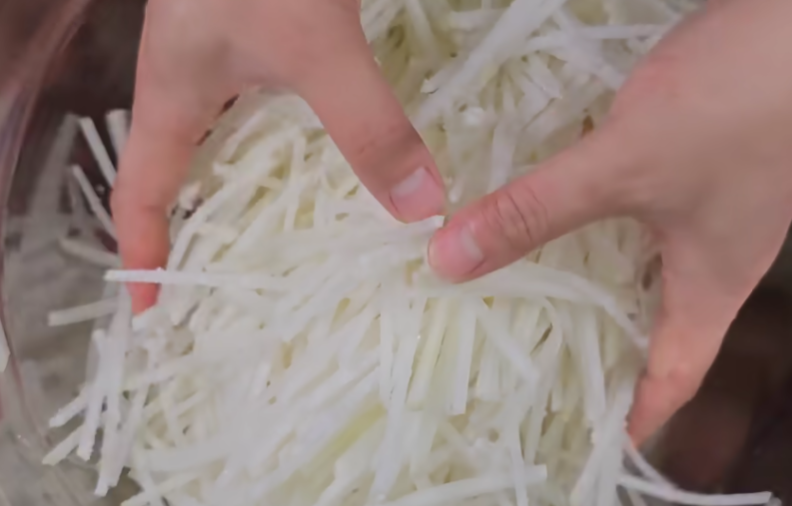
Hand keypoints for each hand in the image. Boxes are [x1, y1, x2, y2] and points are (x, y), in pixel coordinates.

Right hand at [113, 0, 445, 312]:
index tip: (152, 310)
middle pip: (185, 175)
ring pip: (232, 144)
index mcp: (177, 93)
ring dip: (252, 189)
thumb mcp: (313, 48)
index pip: (142, 193)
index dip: (145, 252)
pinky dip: (296, 146)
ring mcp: (229, 56)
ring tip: (288, 242)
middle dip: (200, 231)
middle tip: (231, 285)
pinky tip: (330, 160)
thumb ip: (366, 124)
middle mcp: (195, 81)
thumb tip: (418, 211)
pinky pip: (273, 112)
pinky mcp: (265, 36)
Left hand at [428, 0, 791, 442]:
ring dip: (581, 282)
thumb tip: (449, 263)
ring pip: (632, 266)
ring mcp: (701, 205)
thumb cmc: (737, 106)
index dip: (637, 417)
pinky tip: (543, 212)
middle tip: (528, 369)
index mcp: (710, 283)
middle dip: (595, 351)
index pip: (674, 377)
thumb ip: (538, 211)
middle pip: (648, 325)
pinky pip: (625, 211)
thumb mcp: (625, 167)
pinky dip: (584, 222)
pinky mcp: (687, 160)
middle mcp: (708, 254)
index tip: (590, 440)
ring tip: (515, 297)